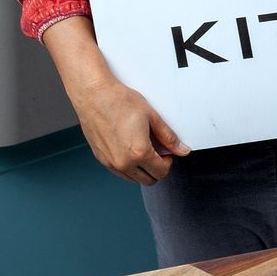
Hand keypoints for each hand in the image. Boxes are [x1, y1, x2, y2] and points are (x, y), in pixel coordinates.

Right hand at [41, 16, 188, 183]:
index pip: (161, 172)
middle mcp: (123, 163)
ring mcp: (110, 163)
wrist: (95, 95)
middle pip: (148, 180)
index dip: (168, 162)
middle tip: (157, 151)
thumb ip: (168, 137)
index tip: (167, 152)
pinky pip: (119, 171)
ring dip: (142, 169)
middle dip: (157, 168)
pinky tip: (129, 148)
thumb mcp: (152, 116)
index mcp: (139, 153)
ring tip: (142, 148)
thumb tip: (181, 149)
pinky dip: (128, 166)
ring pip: (133, 178)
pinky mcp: (101, 159)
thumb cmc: (120, 102)